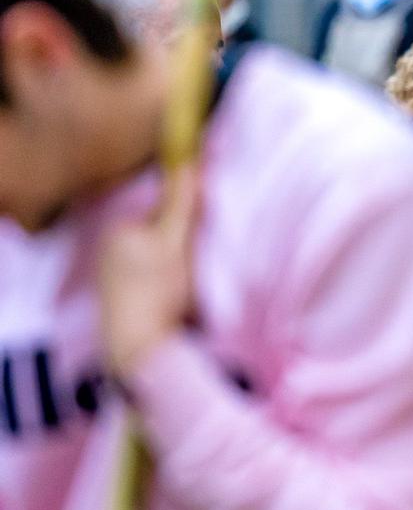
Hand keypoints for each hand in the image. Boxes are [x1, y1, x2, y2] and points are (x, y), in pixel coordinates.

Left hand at [97, 174, 197, 381]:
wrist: (139, 348)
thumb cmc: (157, 292)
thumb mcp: (176, 243)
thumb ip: (181, 204)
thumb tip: (189, 161)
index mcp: (121, 229)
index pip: (166, 210)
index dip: (190, 220)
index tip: (204, 237)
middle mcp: (112, 248)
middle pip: (163, 233)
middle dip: (184, 243)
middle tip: (197, 265)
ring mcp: (115, 274)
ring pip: (161, 257)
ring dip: (178, 265)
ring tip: (186, 286)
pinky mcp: (123, 296)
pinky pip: (153, 278)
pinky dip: (167, 284)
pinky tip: (175, 300)